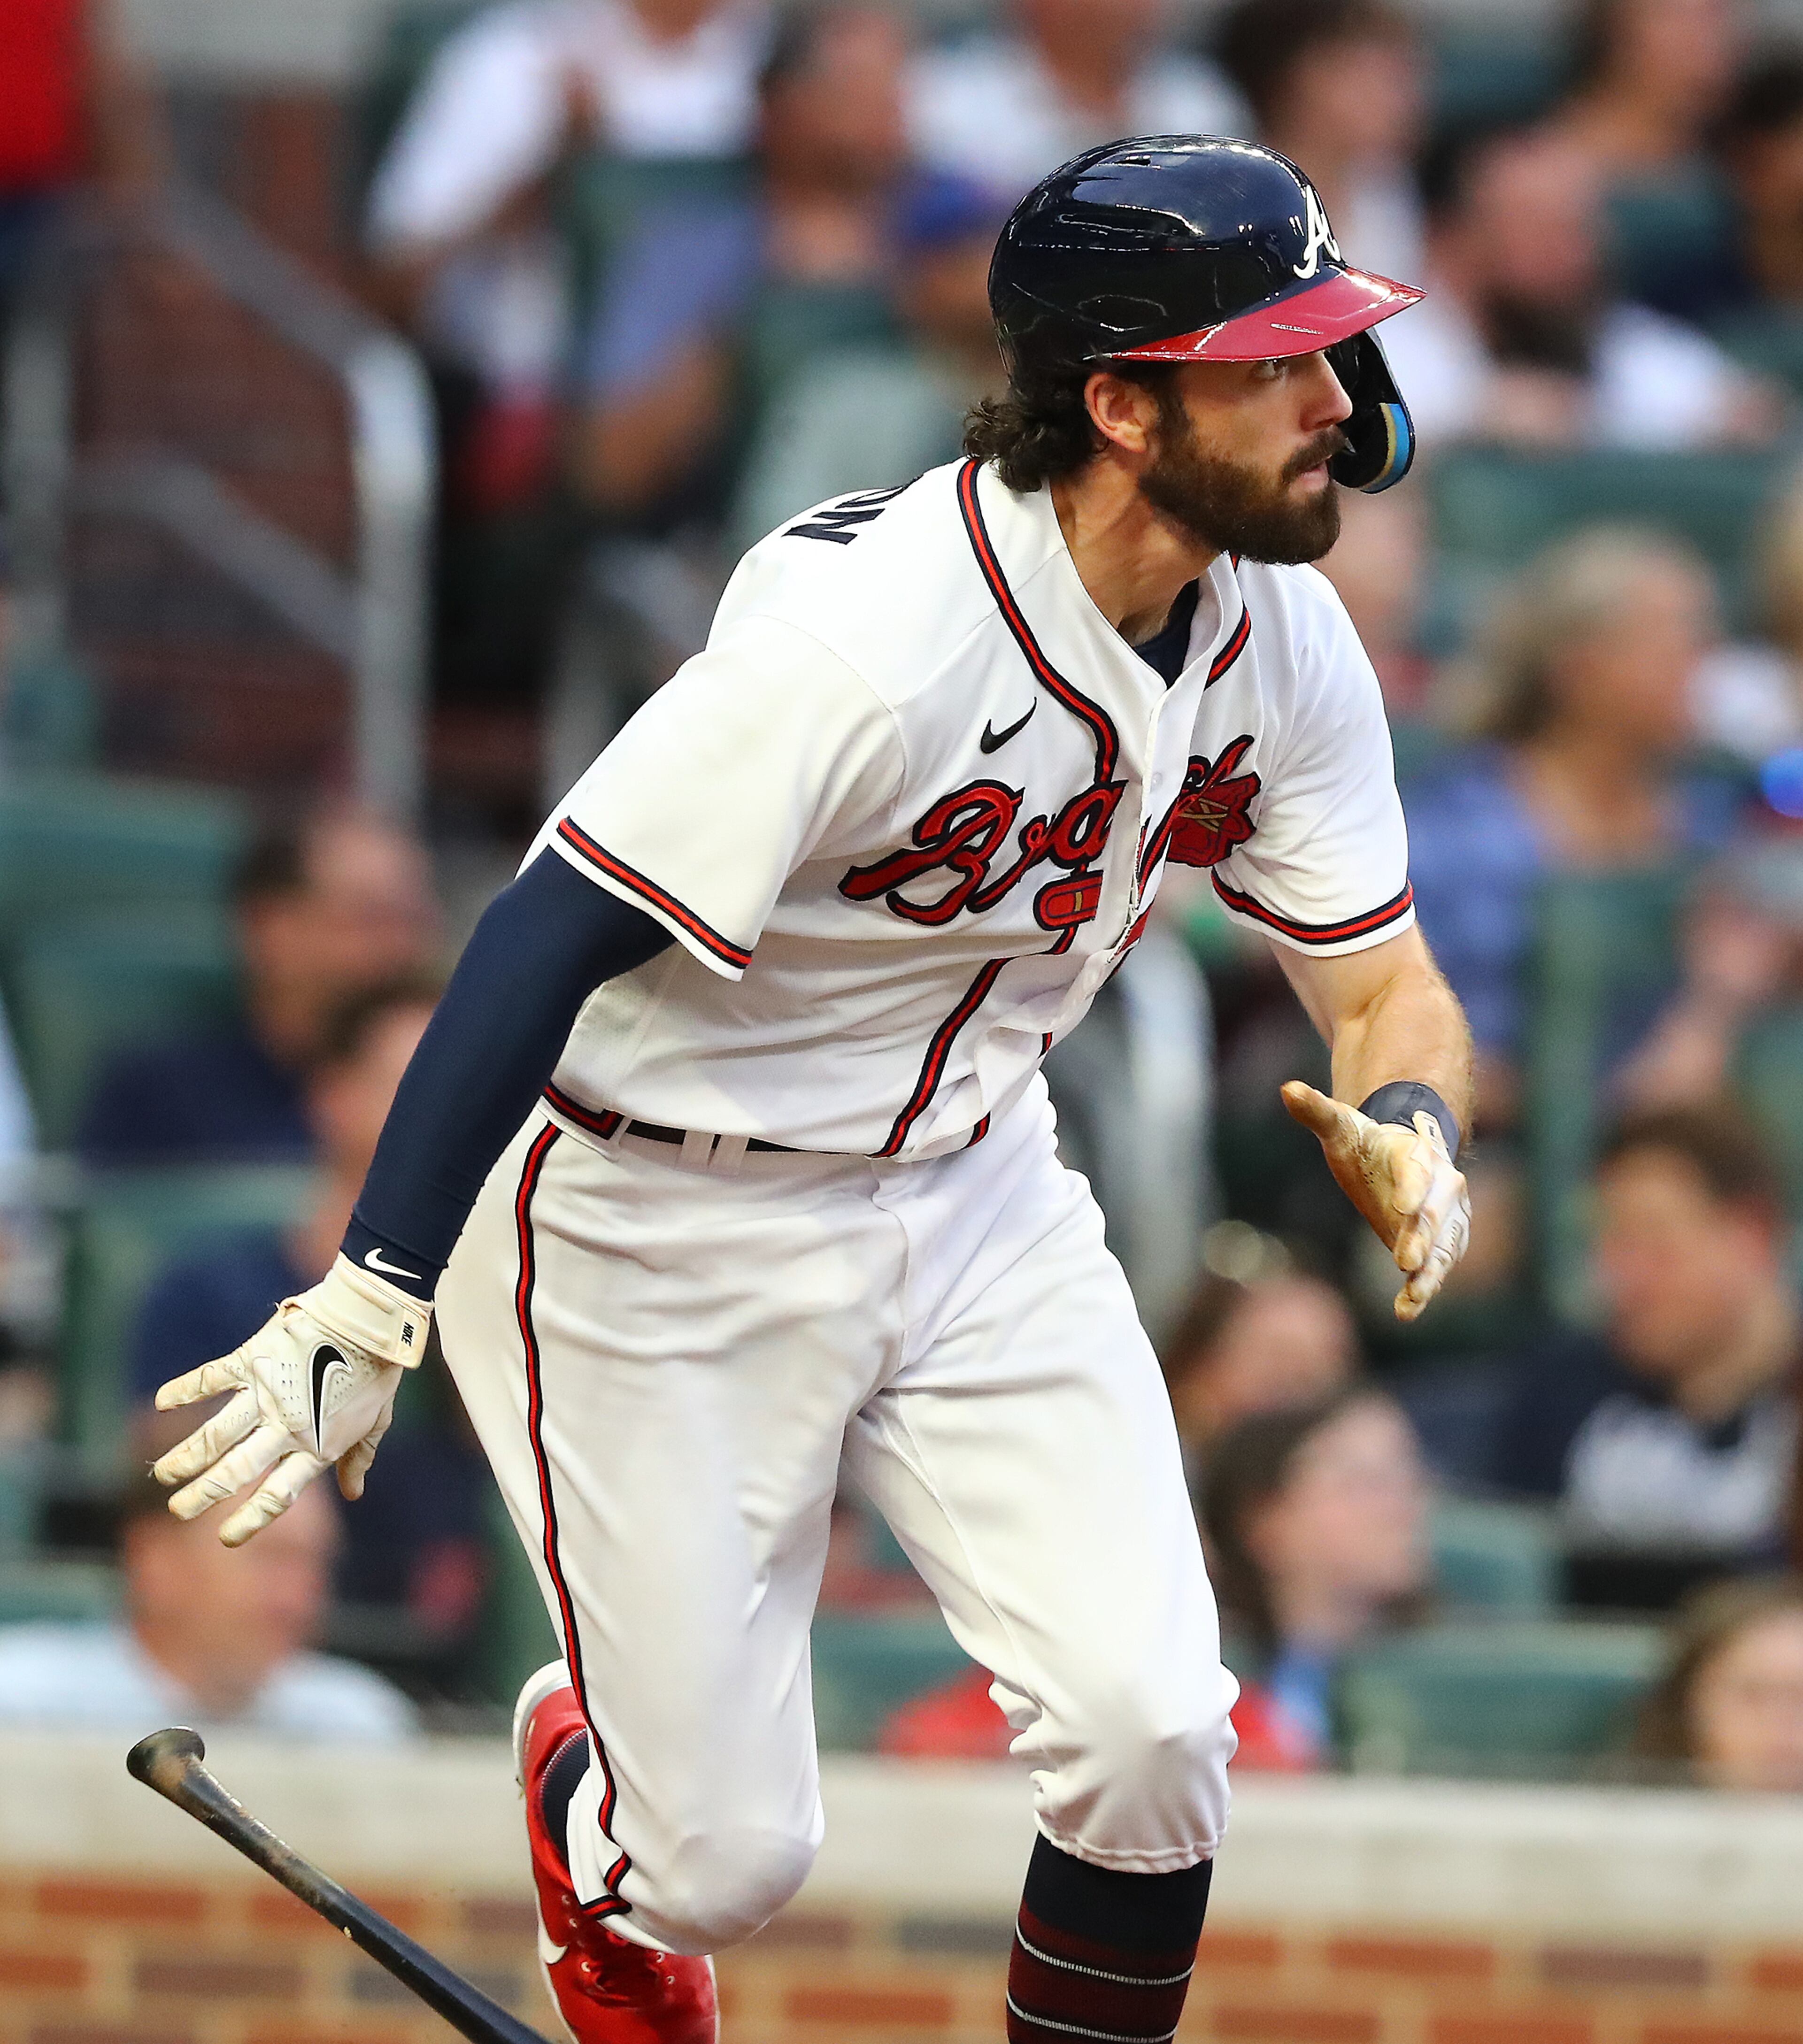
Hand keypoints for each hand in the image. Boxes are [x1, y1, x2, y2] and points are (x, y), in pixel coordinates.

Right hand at [152, 1255, 428, 1545]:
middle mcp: (286, 1427)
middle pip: (235, 1471)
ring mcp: (266, 1394)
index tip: (225, 1538)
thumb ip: (359, 1457)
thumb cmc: (376, 1372)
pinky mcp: (253, 1359)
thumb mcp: (376, 1421)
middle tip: (177, 1510)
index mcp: (316, 1446)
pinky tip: (162, 1403)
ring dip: (185, 1457)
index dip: (250, 1520)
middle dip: (202, 1494)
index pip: (276, 1495)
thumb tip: (354, 1494)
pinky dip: (185, 1389)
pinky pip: (212, 1378)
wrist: (370, 1319)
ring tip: (162, 1474)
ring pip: (215, 1434)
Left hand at [1281, 1081, 1470, 1321]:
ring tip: (1414, 1296)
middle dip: (1422, 1238)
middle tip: (1405, 1261)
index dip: (1412, 1187)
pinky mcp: (1442, 1244)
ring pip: (1443, 1247)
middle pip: (1433, 1215)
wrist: (1406, 1157)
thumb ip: (1318, 1111)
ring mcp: (1447, 1219)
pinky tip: (1406, 1311)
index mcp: (1417, 1155)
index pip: (1416, 1171)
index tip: (1403, 1205)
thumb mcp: (1342, 1127)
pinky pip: (1438, 1267)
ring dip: (1431, 1272)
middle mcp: (1442, 1187)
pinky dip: (1425, 1287)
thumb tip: (1286, 1088)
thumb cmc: (1369, 1143)